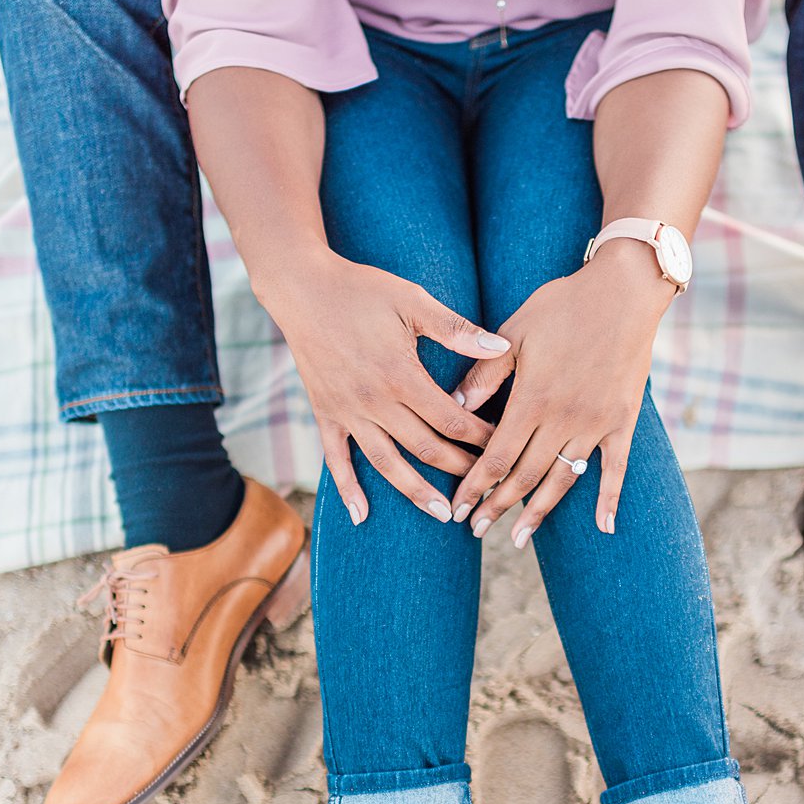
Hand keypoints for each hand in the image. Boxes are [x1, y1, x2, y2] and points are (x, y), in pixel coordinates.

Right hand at [259, 248, 508, 525]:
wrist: (301, 288)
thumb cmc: (361, 290)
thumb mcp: (413, 301)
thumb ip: (457, 329)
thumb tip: (502, 347)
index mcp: (401, 375)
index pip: (451, 418)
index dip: (481, 436)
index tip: (502, 444)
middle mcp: (374, 402)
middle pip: (426, 447)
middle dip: (460, 468)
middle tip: (485, 484)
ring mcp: (347, 412)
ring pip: (386, 463)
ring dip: (415, 491)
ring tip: (440, 514)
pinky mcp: (325, 414)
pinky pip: (336, 459)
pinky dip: (348, 489)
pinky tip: (361, 515)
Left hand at [448, 241, 672, 544]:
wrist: (624, 291)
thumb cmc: (563, 304)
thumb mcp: (515, 330)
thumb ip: (484, 373)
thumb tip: (455, 409)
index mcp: (533, 398)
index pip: (497, 456)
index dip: (476, 486)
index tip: (459, 508)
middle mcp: (564, 418)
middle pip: (525, 475)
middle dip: (498, 506)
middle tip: (477, 530)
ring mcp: (596, 423)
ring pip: (563, 479)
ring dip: (539, 512)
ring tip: (518, 539)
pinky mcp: (622, 420)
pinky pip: (615, 468)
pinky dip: (609, 498)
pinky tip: (603, 527)